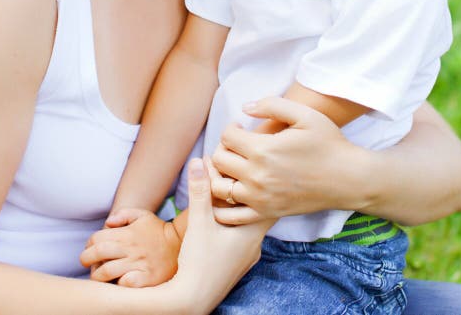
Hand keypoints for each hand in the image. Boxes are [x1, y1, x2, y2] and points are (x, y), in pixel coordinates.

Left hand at [79, 210, 180, 286]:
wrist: (181, 244)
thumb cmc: (157, 230)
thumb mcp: (142, 215)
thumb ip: (123, 214)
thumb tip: (108, 222)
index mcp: (127, 233)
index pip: (97, 238)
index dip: (88, 244)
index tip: (89, 249)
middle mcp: (131, 248)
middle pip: (99, 253)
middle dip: (86, 259)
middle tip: (86, 263)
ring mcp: (138, 264)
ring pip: (108, 271)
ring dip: (97, 275)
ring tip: (98, 276)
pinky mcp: (147, 278)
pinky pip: (126, 284)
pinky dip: (118, 284)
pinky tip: (117, 282)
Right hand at [168, 158, 265, 313]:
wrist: (191, 301)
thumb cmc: (199, 263)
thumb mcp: (199, 222)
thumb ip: (200, 190)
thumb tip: (199, 160)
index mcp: (253, 233)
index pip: (269, 202)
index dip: (265, 185)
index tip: (260, 171)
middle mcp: (255, 246)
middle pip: (258, 213)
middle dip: (250, 195)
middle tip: (244, 177)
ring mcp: (246, 258)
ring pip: (249, 227)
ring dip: (241, 211)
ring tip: (231, 196)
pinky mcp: (235, 266)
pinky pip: (240, 239)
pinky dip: (235, 226)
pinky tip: (222, 221)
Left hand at [210, 97, 372, 223]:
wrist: (349, 179)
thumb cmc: (328, 143)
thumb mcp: (304, 114)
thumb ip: (272, 105)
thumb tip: (245, 108)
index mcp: (263, 150)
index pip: (227, 137)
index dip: (231, 128)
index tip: (242, 128)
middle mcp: (257, 176)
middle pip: (219, 161)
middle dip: (223, 148)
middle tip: (237, 145)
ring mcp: (260, 198)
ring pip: (220, 188)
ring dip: (221, 174)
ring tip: (235, 166)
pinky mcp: (267, 213)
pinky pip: (231, 214)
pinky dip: (224, 204)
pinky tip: (236, 189)